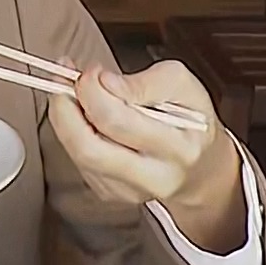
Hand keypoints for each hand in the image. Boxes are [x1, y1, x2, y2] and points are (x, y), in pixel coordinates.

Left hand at [50, 60, 246, 249]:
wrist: (201, 168)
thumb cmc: (191, 120)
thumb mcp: (183, 86)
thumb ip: (145, 82)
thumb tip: (104, 83)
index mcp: (178, 148)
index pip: (119, 121)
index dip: (93, 91)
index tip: (90, 71)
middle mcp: (153, 177)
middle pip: (89, 149)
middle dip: (65, 109)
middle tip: (64, 81)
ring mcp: (129, 190)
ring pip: (78, 156)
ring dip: (65, 119)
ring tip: (72, 93)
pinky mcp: (111, 193)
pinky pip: (78, 162)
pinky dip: (72, 134)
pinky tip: (84, 116)